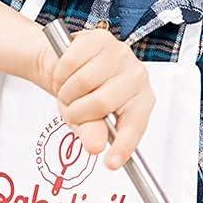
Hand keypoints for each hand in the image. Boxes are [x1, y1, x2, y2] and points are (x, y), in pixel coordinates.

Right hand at [43, 25, 153, 167]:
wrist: (67, 64)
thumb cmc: (83, 94)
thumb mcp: (88, 120)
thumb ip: (93, 133)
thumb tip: (95, 146)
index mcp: (142, 101)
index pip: (134, 125)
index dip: (123, 146)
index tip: (111, 163)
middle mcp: (137, 76)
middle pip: (102, 103)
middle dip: (77, 111)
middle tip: (73, 108)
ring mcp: (120, 54)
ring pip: (83, 82)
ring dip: (66, 93)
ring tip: (71, 91)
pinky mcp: (100, 39)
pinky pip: (70, 63)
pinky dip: (60, 74)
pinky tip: (66, 73)